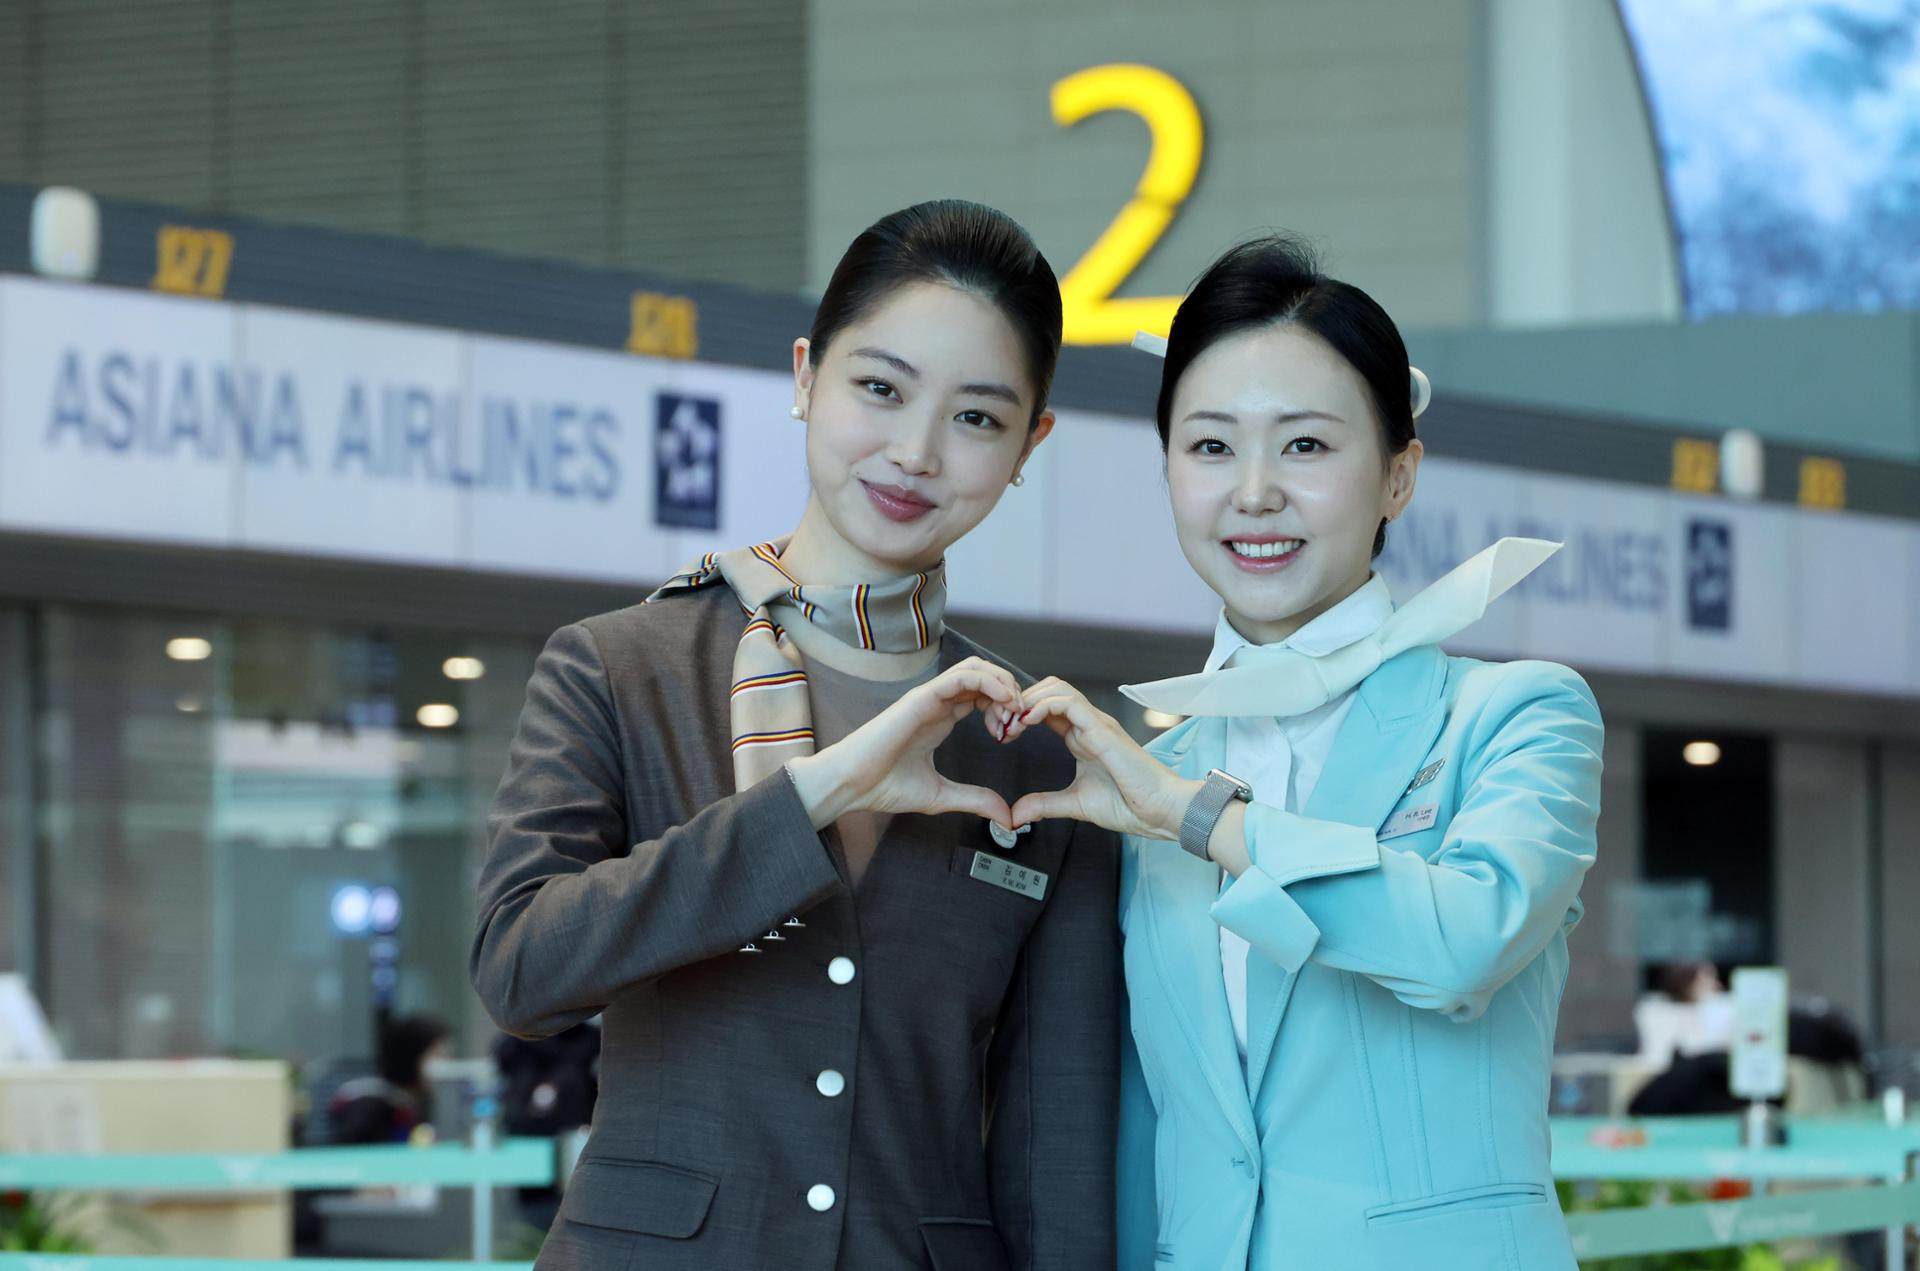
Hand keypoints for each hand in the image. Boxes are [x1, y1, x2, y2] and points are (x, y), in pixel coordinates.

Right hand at [787, 657, 1019, 829]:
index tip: (1012, 734)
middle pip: (983, 676)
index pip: (982, 695)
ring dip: (1002, 683)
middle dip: (1009, 692)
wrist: (851, 785)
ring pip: (975, 668)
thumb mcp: (942, 796)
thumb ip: (975, 801)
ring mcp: (929, 697)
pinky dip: (989, 682)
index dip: (1005, 708)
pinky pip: (961, 676)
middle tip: (1020, 720)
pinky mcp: (921, 697)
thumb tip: (1006, 817)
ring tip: (1014, 709)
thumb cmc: (883, 786)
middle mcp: (937, 703)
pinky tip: (1003, 701)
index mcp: (940, 718)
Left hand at [1001, 678, 1199, 839]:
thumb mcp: (1075, 804)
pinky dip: (1042, 706)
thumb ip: (1045, 805)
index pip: (1046, 708)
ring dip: (1028, 700)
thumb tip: (1016, 814)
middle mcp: (1089, 724)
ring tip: (1010, 722)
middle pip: (1049, 689)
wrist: (1159, 812)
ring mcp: (1096, 723)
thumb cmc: (1129, 805)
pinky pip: (1068, 703)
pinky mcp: (1102, 729)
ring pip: (1057, 688)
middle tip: (1000, 724)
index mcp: (1082, 737)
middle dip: (1020, 701)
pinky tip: (1027, 721)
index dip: (1020, 713)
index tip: (1002, 733)